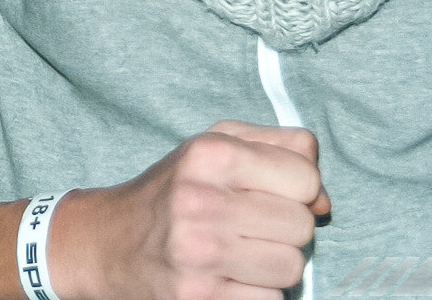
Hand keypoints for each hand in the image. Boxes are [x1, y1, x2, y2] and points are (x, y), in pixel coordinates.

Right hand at [52, 122, 328, 299]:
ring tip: (239, 254)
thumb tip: (325, 201)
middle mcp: (201, 201)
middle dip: (285, 231)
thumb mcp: (215, 147)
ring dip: (273, 266)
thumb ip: (281, 150)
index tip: (268, 194)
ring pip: (291, 269)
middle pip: (302, 226)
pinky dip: (256, 294)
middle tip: (249, 227)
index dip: (296, 189)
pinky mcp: (198, 298)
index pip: (305, 177)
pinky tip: (227, 279)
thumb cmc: (174, 192)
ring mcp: (199, 254)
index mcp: (209, 154)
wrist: (107, 243)